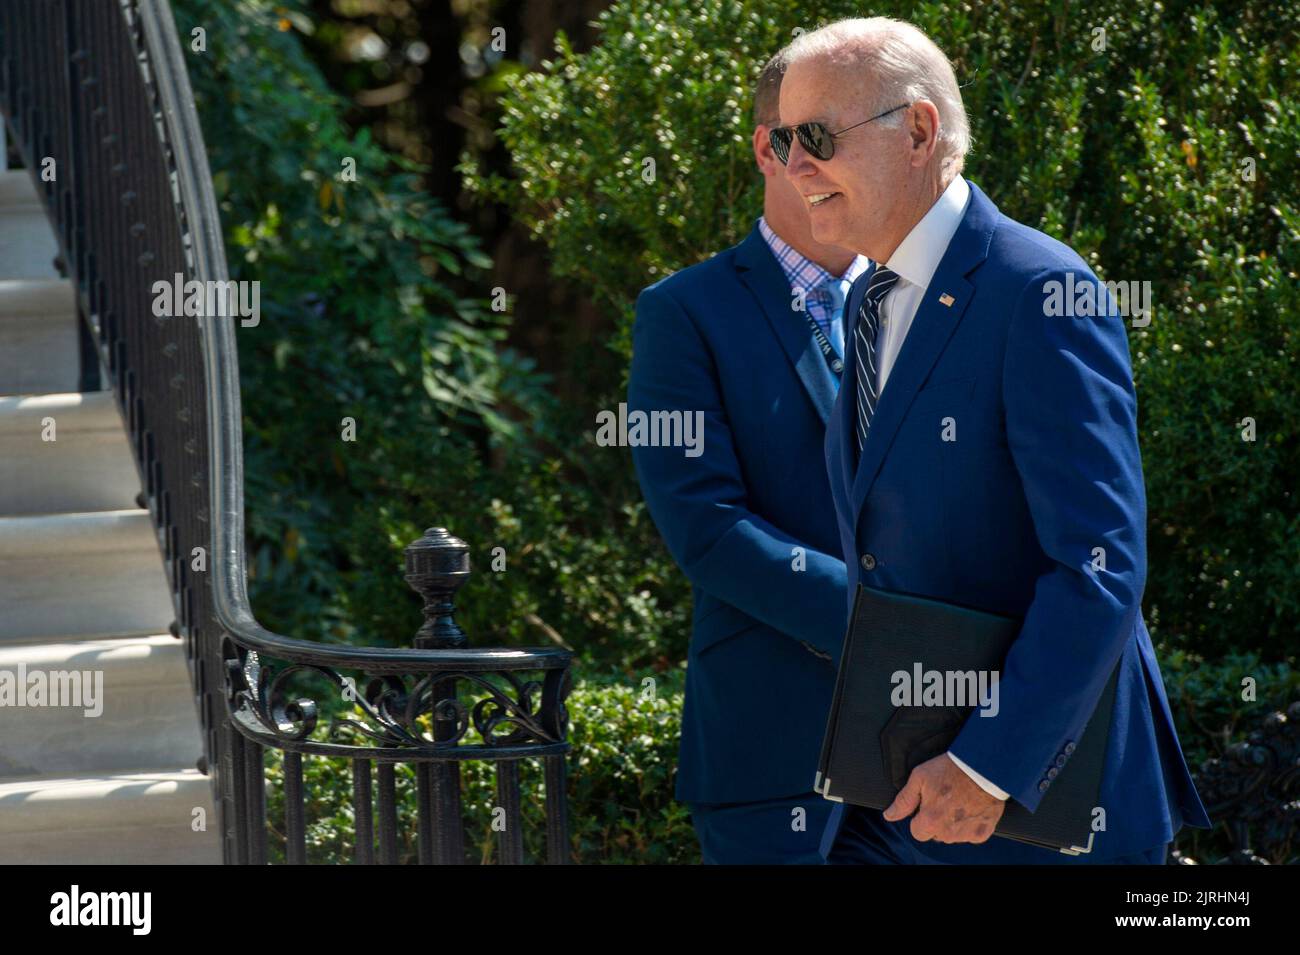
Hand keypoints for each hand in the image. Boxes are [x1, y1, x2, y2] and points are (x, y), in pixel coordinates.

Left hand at [882, 752, 1005, 843]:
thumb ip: (903, 801)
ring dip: (953, 824)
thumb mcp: (920, 778)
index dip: (920, 817)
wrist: (984, 767)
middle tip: (944, 799)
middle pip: (935, 834)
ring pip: (953, 836)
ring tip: (958, 801)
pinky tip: (970, 807)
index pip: (917, 832)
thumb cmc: (951, 769)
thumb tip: (889, 815)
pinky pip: (970, 834)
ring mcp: (967, 834)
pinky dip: (970, 824)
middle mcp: (948, 832)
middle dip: (936, 821)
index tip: (927, 804)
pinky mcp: (983, 832)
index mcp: (930, 820)